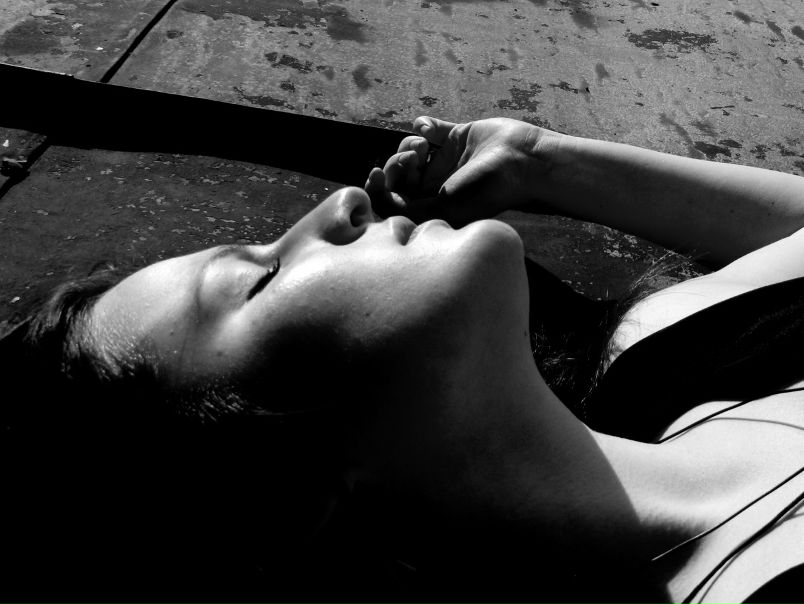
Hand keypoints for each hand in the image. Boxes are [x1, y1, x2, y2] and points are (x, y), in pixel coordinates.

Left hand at [365, 116, 563, 225]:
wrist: (525, 161)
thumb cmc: (489, 190)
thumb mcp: (447, 206)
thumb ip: (412, 207)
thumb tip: (383, 203)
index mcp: (433, 206)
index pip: (394, 200)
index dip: (379, 188)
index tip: (376, 174)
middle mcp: (436, 185)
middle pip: (398, 174)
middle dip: (396, 164)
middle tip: (412, 159)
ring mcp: (445, 161)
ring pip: (409, 151)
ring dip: (407, 145)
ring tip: (422, 146)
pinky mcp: (455, 137)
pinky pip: (428, 129)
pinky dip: (421, 126)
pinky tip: (428, 130)